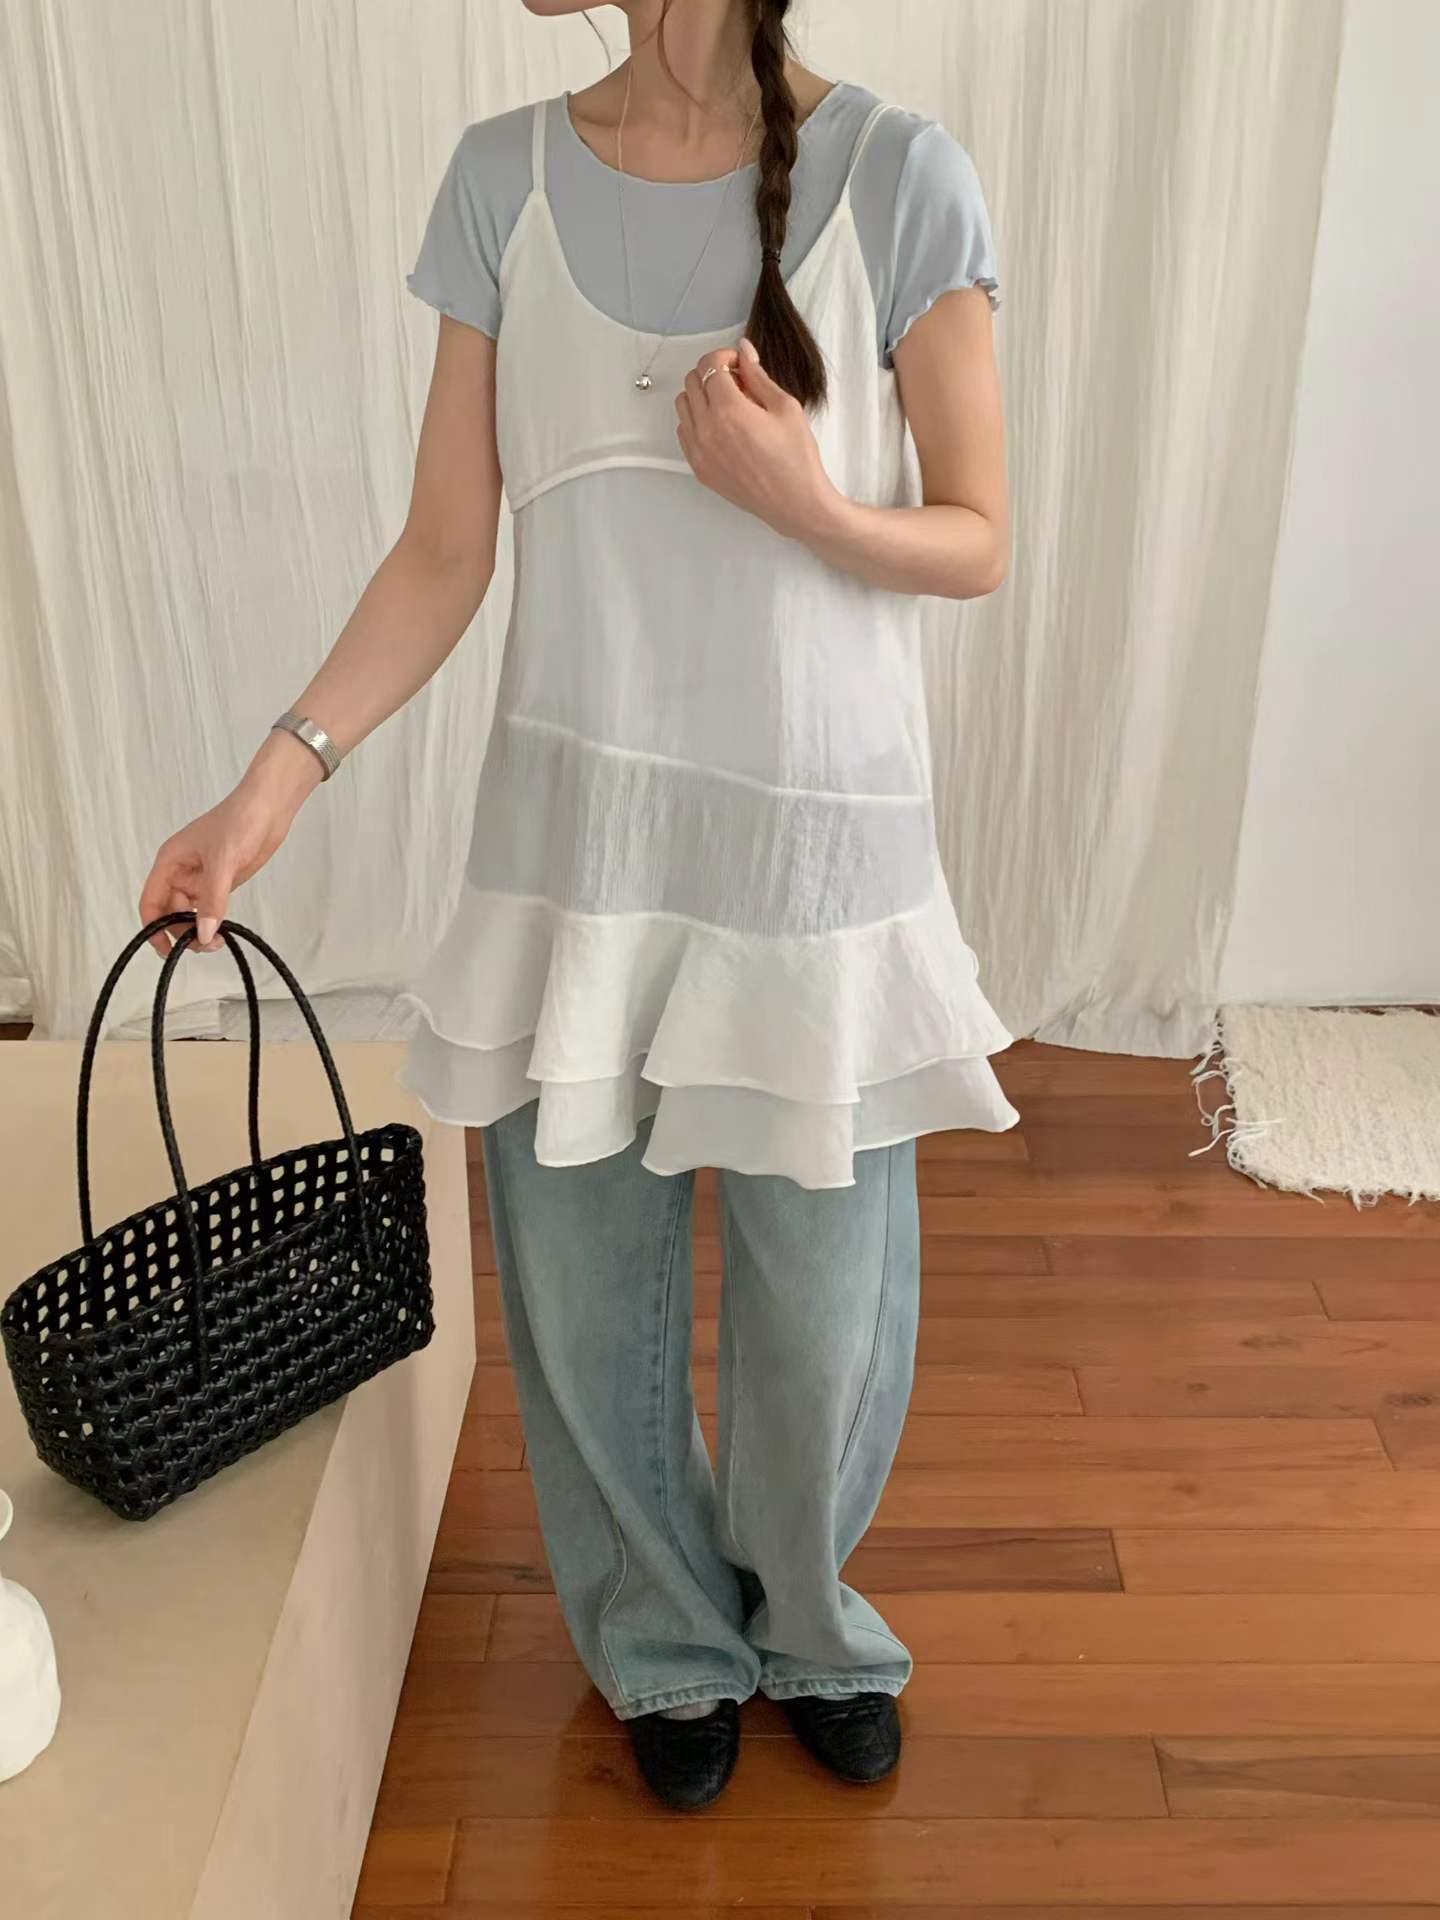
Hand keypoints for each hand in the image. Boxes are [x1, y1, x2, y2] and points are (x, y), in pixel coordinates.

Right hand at [137, 733, 319, 956]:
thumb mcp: (223, 861)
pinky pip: (209, 909)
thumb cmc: (240, 821)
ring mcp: (201, 878)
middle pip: (170, 913)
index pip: (151, 902)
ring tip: (218, 941)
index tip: (165, 951)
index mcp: (170, 862)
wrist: (269, 808)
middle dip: (183, 932)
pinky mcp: (221, 882)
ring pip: (190, 914)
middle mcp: (181, 872)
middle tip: (207, 945)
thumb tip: (203, 933)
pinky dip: (213, 923)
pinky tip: (224, 931)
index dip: (154, 928)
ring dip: (199, 931)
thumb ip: (212, 900)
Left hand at [674, 338, 842, 541]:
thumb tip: (744, 350)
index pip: (710, 365)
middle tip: (736, 382)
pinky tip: (720, 426)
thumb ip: (759, 376)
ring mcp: (699, 451)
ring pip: (683, 405)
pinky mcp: (700, 468)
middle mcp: (707, 429)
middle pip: (692, 381)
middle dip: (712, 373)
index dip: (725, 356)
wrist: (795, 503)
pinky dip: (696, 420)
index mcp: (729, 409)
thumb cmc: (796, 456)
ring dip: (701, 395)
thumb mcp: (785, 406)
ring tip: (728, 404)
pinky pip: (684, 432)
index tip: (740, 363)